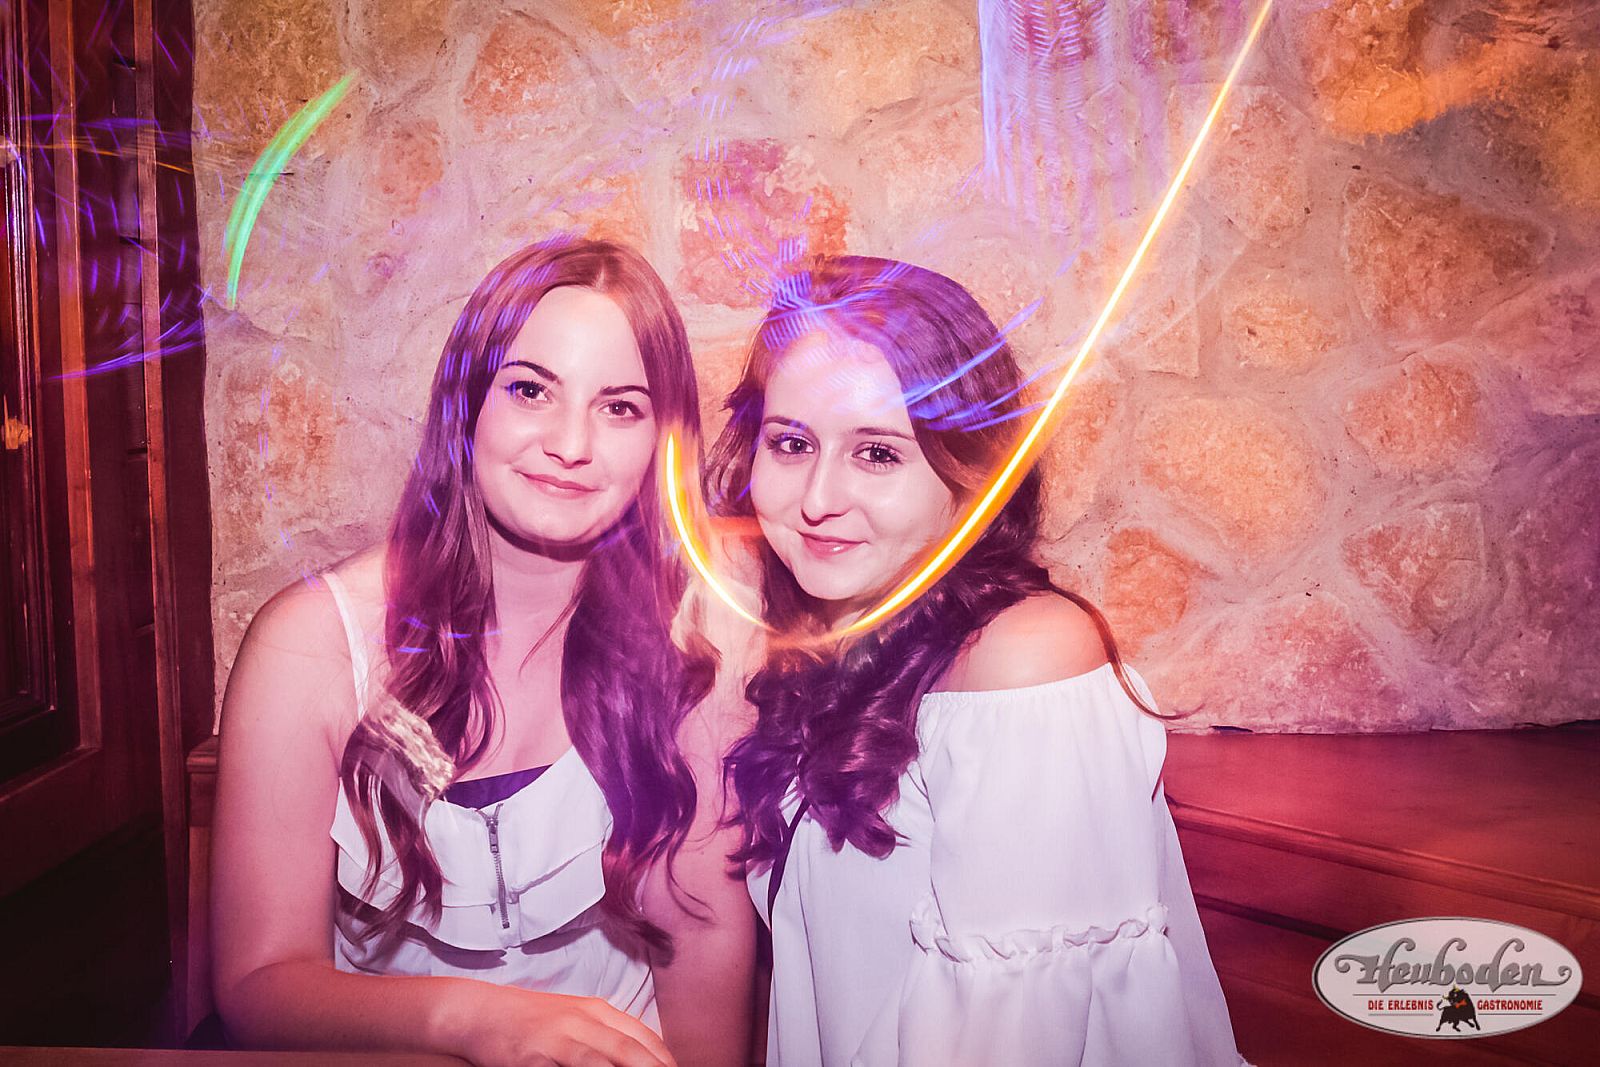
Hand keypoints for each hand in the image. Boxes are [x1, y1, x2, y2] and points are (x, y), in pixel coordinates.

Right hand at [456, 988, 676, 1066]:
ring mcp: (557, 1039)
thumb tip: (641, 1057)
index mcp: (596, 1011)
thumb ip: (605, 1036)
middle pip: (629, 1050)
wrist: (480, 1013)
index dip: (664, 1059)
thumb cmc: (532, 1022)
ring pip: (601, 1062)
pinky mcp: (533, 1058)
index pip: (643, 1036)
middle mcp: (581, 1021)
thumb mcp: (574, 1020)